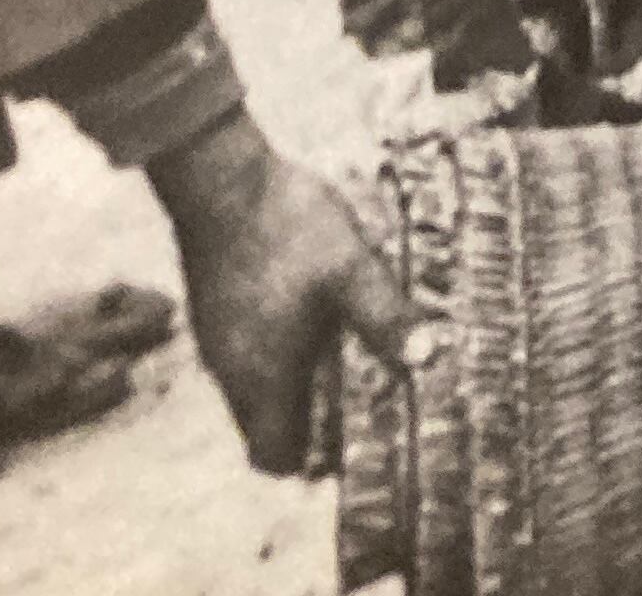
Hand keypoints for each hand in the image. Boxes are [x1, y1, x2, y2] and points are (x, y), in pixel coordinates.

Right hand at [148, 109, 409, 474]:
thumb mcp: (350, 270)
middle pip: (266, 426)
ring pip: (256, 389)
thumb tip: (426, 358)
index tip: (348, 444)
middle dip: (310, 422)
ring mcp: (217, 340)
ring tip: (346, 351)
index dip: (308, 462)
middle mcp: (230, 372)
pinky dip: (278, 352)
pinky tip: (313, 316)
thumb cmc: (288, 229)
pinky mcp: (215, 310)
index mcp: (260, 378)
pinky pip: (246, 353)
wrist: (223, 180)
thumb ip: (385, 316)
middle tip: (360, 393)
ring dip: (295, 382)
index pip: (272, 457)